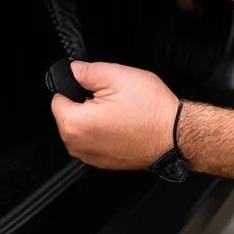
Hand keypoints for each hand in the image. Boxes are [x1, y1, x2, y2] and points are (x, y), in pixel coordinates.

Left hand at [51, 61, 179, 169]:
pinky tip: (124, 124)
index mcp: (76, 125)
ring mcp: (92, 158)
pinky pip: (95, 141)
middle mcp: (79, 146)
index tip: (92, 87)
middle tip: (111, 98)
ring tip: (120, 111)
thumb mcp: (118, 76)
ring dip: (94, 118)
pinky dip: (104, 132)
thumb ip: (87, 71)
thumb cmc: (152, 111)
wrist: (176, 135)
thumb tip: (73, 70)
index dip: (75, 88)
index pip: (57, 100)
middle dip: (84, 104)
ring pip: (81, 129)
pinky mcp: (106, 163)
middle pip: (68, 116)